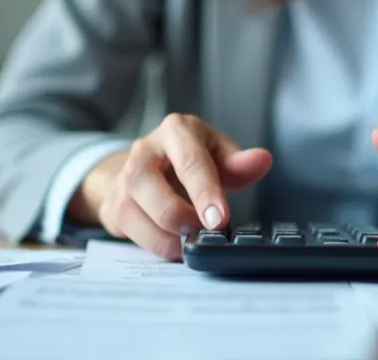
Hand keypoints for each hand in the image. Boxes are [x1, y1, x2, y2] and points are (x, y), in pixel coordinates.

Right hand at [72, 114, 271, 259]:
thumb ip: (240, 162)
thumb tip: (262, 160)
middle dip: (184, 218)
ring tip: (193, 240)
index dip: (205, 193)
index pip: (190, 162)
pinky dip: (158, 246)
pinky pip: (133, 233)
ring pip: (138, 213)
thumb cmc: (192, 158)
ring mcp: (125, 178)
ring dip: (169, 236)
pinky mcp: (115, 205)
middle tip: (207, 232)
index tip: (219, 219)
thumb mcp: (219, 154)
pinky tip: (176, 246)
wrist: (149, 167)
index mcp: (176, 131)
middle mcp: (144, 150)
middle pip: (154, 188)